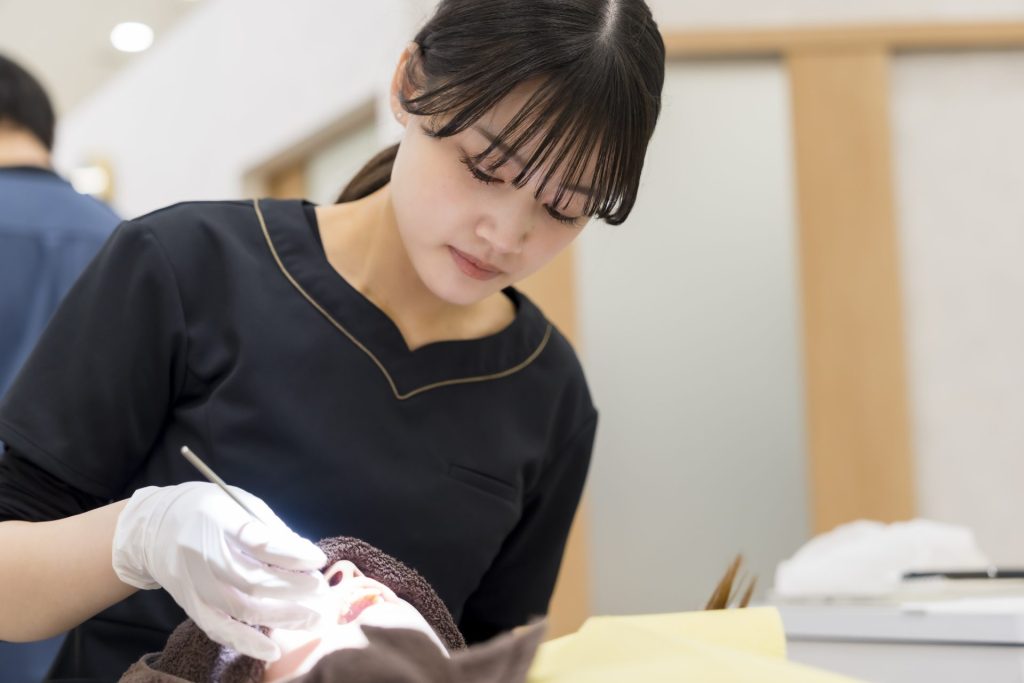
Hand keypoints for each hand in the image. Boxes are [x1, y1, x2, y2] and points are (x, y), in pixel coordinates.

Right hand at [112, 481, 329, 660]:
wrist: (152, 529)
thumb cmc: (206, 510)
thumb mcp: (238, 503)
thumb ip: (270, 528)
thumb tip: (305, 555)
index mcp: (218, 520)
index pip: (259, 542)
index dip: (292, 554)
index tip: (318, 560)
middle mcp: (203, 554)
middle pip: (253, 580)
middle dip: (294, 589)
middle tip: (321, 592)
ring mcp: (194, 583)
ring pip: (240, 608)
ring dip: (281, 617)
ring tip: (312, 619)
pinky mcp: (189, 604)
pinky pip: (218, 628)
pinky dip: (246, 642)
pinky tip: (272, 651)